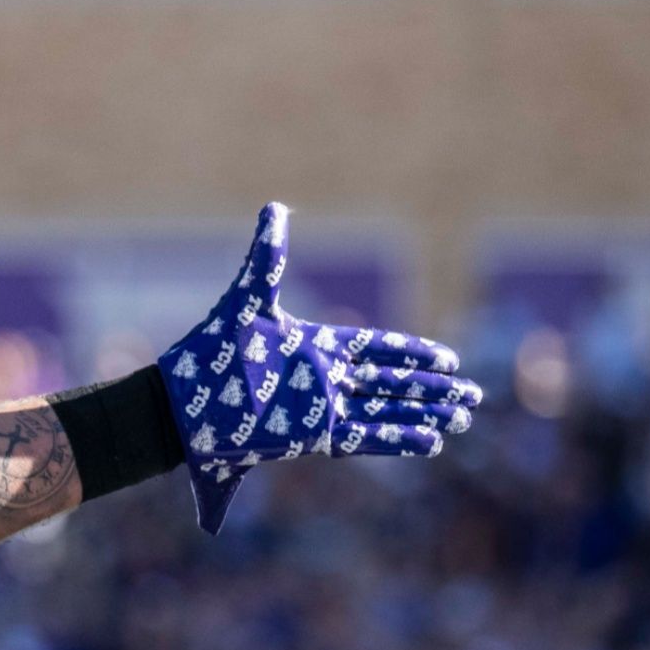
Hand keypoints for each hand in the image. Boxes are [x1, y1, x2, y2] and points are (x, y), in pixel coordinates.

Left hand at [162, 205, 482, 532]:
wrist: (177, 406)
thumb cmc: (208, 353)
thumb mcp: (245, 300)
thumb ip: (267, 256)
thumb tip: (275, 208)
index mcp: (314, 347)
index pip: (375, 348)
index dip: (412, 353)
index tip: (447, 358)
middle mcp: (322, 380)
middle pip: (390, 382)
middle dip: (432, 388)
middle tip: (473, 393)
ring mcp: (319, 410)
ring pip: (385, 410)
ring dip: (424, 413)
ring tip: (463, 418)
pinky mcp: (311, 436)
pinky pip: (366, 437)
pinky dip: (398, 438)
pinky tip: (432, 442)